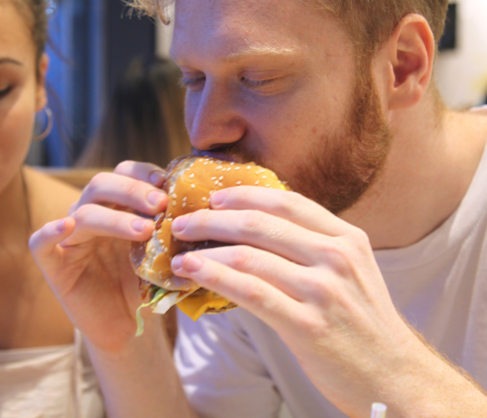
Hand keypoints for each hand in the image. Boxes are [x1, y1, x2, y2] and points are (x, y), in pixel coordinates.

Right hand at [29, 161, 168, 352]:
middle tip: (161, 205)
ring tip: (144, 230)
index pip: (124, 172)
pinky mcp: (52, 263)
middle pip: (102, 184)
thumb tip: (203, 208)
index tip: (169, 185)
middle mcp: (88, 212)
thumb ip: (173, 228)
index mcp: (114, 203)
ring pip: (83, 213)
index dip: (144, 174)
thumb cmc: (143, 283)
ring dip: (115, 217)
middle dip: (133, 191)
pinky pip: (40, 241)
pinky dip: (50, 230)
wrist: (125, 325)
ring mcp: (68, 237)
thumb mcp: (162, 252)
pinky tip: (66, 226)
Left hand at [168, 185, 427, 416]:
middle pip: (259, 224)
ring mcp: (323, 290)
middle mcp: (336, 257)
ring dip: (205, 250)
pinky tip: (191, 271)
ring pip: (248, 256)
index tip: (212, 197)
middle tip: (183, 222)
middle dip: (212, 219)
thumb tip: (253, 225)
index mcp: (346, 238)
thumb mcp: (350, 270)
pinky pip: (249, 292)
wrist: (393, 377)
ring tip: (179, 252)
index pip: (285, 202)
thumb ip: (312, 244)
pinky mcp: (307, 325)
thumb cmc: (361, 321)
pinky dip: (213, 276)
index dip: (242, 195)